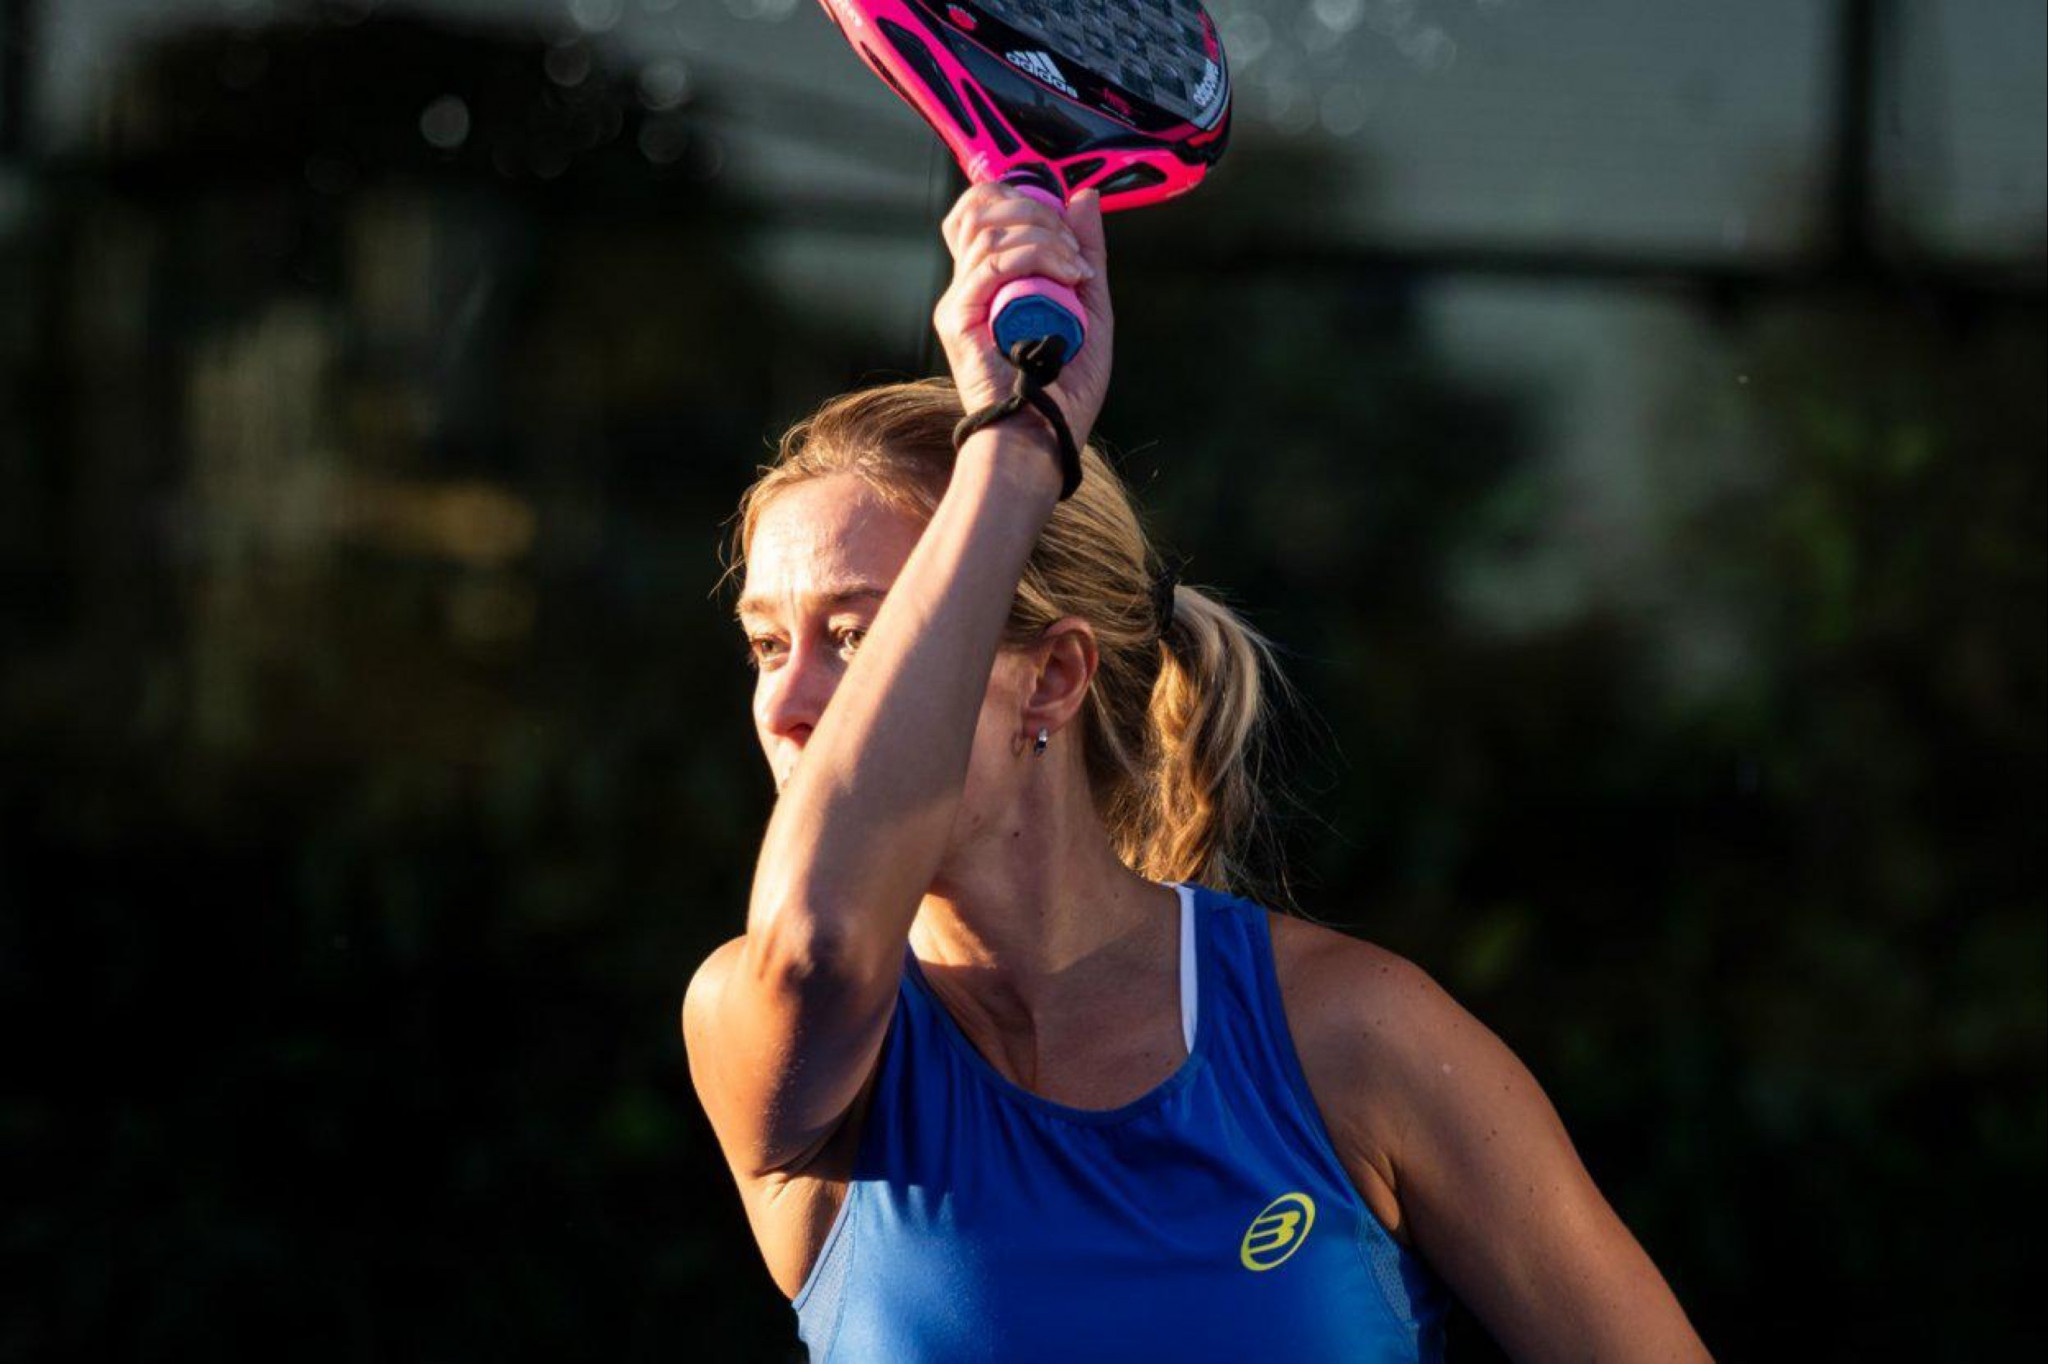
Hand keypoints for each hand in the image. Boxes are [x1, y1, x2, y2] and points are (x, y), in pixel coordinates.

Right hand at [933, 183, 1114, 461]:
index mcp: (990, 280)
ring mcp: (959, 301)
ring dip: (1044, 238)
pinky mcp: (957, 318)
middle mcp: (967, 285)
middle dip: (1038, 212)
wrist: (1043, 440)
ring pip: (990, 231)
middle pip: (980, 208)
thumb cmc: (1065, 390)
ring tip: (1074, 271)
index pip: (982, 208)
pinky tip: (1065, 277)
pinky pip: (990, 264)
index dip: (1021, 197)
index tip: (1066, 226)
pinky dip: (1033, 258)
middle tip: (1074, 251)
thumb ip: (1085, 252)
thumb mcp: (1090, 307)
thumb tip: (1083, 195)